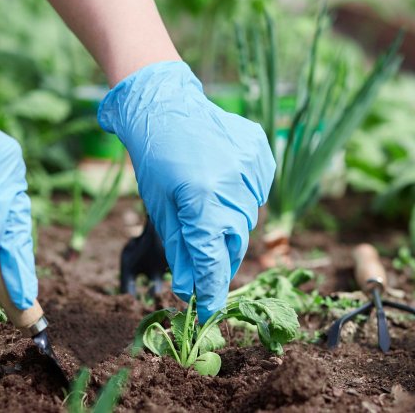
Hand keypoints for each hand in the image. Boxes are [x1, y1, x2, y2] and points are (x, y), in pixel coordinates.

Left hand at [99, 61, 273, 319]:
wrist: (164, 103)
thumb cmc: (154, 158)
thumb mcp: (160, 207)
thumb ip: (180, 248)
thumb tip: (190, 287)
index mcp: (200, 198)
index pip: (212, 258)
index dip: (211, 289)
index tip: (208, 310)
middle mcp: (231, 183)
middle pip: (235, 241)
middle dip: (220, 257)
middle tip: (206, 260)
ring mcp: (250, 165)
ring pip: (248, 217)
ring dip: (231, 222)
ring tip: (208, 203)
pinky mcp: (260, 152)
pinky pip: (258, 190)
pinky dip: (243, 195)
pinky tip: (222, 180)